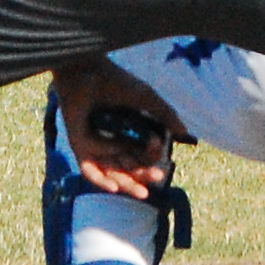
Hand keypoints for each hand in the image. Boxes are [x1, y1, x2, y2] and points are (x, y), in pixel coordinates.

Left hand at [53, 58, 187, 199]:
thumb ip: (165, 114)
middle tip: (158, 178)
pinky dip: (100, 180)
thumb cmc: (116, 81)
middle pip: (130, 167)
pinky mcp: (79, 146)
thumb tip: (185, 132)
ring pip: (113, 172)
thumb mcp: (146, 99)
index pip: (143, 155)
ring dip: (127, 184)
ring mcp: (95, 145)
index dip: (154, 162)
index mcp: (128, 132)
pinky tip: (113, 187)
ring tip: (143, 193)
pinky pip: (89, 169)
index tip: (163, 164)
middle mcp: (112, 141)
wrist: (89, 71)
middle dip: (144, 176)